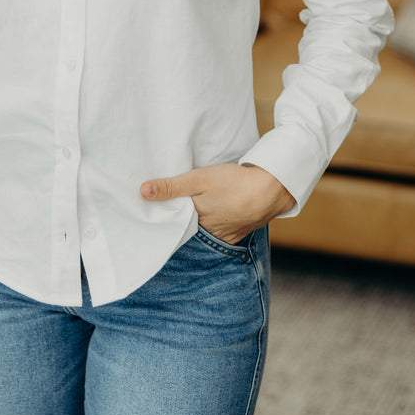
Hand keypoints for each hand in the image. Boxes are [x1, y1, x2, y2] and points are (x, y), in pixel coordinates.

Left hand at [140, 162, 295, 244]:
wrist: (271, 190)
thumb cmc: (233, 184)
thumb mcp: (198, 179)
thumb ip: (171, 187)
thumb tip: (143, 192)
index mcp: (195, 222)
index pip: (173, 225)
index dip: (165, 218)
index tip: (152, 212)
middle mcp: (208, 233)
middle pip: (188, 228)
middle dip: (180, 221)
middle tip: (168, 210)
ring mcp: (225, 235)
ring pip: (204, 230)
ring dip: (198, 222)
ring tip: (191, 210)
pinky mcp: (238, 231)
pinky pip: (220, 231)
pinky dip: (214, 224)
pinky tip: (214, 213)